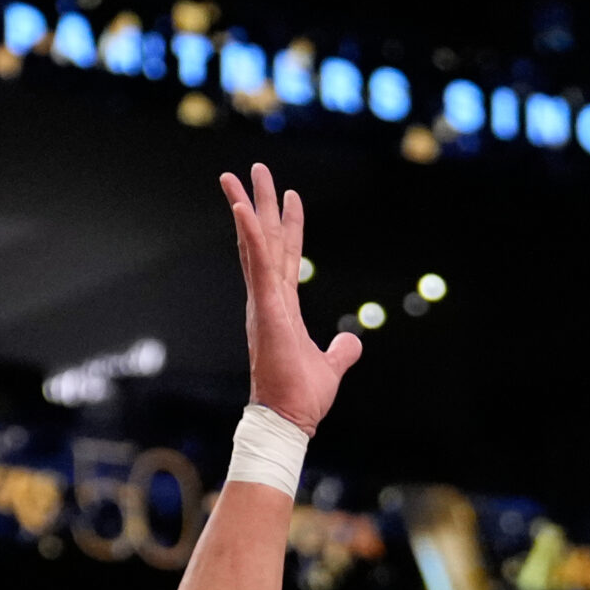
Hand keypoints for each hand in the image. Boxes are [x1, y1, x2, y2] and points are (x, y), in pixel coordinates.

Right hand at [223, 163, 360, 435]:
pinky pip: (257, 263)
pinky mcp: (265, 309)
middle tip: (254, 170)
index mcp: (282, 308)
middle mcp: (267, 300)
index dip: (289, 226)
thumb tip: (352, 342)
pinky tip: (241, 208)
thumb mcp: (330, 366)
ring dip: (247, 208)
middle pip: (265, 242)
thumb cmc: (302, 397)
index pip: (285, 257)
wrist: (289, 419)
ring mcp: (263, 302)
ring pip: (255, 244)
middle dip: (259, 205)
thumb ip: (340, 350)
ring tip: (237, 175)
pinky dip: (250, 234)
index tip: (289, 196)